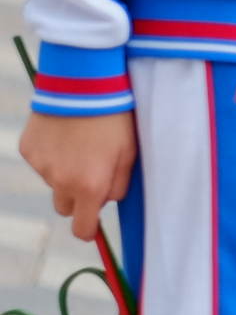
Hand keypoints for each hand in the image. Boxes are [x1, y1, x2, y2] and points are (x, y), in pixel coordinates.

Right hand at [19, 110, 137, 240]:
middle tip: (90, 173)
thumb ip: (118, 185)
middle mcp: (60, 182)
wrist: (83, 85)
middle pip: (65, 207)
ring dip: (64, 172)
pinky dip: (51, 154)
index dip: (87, 229)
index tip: (90, 226)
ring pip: (53, 181)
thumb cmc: (115, 118)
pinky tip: (64, 133)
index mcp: (89, 186)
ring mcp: (41, 166)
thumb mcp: (129, 153)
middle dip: (77, 198)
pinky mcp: (28, 150)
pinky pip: (41, 162)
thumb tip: (106, 202)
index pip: (81, 228)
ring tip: (80, 142)